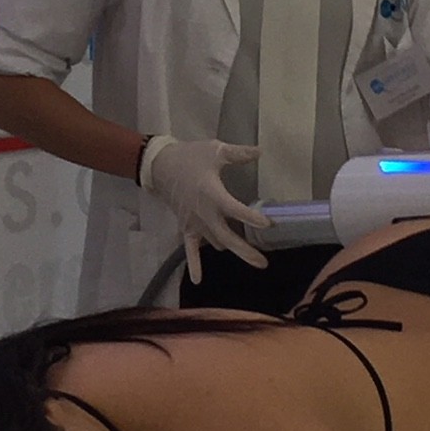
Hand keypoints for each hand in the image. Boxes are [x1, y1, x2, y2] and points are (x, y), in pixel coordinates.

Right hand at [139, 137, 270, 283]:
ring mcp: (194, 223)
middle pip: (226, 237)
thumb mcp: (215, 150)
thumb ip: (238, 154)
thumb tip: (260, 152)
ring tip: (252, 257)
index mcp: (211, 194)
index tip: (268, 224)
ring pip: (215, 242)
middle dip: (245, 251)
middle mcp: (203, 213)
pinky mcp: (186, 228)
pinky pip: (189, 249)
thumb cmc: (190, 157)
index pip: (234, 209)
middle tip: (263, 263)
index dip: (251, 217)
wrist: (161, 166)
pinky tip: (198, 281)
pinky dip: (194, 264)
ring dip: (231, 248)